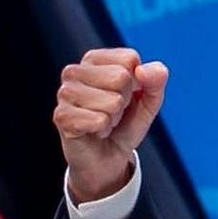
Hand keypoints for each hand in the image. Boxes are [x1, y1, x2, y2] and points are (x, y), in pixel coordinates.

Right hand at [53, 48, 168, 202]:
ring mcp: (64, 93)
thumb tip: (143, 70)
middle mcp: (74, 71)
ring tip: (103, 122)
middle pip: (121, 77)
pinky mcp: (62, 117)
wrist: (107, 159)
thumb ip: (156, 79)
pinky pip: (99, 120)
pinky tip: (94, 132)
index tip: (124, 96)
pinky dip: (103, 130)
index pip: (130, 59)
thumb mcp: (149, 100)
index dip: (136, 83)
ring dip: (113, 117)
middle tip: (112, 112)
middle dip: (124, 101)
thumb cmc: (125, 124)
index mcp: (94, 59)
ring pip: (112, 101)